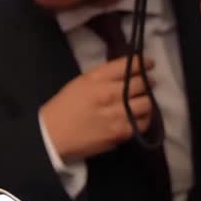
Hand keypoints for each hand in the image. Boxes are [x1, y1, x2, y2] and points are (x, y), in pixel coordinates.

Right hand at [40, 56, 154, 162]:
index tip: (149, 64)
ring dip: (146, 101)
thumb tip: (125, 76)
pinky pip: (143, 123)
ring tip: (142, 102)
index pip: (127, 66)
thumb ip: (102, 78)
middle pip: (141, 83)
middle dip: (146, 82)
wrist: (51, 136)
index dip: (142, 63)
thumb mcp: (78, 84)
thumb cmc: (62, 108)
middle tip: (147, 84)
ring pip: (146, 103)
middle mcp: (108, 93)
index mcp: (95, 79)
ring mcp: (116, 114)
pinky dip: (143, 118)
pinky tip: (137, 117)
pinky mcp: (120, 132)